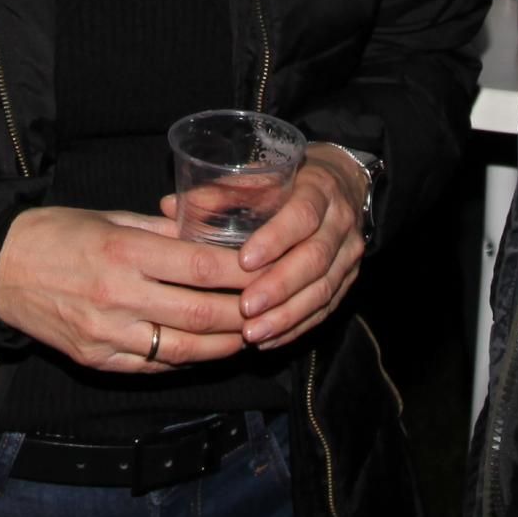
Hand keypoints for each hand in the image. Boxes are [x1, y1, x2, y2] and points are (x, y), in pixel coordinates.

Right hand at [0, 205, 250, 369]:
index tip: (268, 269)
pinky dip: (187, 359)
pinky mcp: (97, 359)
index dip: (242, 272)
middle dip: (245, 314)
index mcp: (124, 252)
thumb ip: (161, 232)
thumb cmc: (56, 234)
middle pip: (201, 313)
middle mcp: (118, 296)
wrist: (0, 270)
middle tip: (271, 308)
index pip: (200, 266)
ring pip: (183, 348)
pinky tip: (207, 350)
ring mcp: (107, 334)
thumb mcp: (111, 217)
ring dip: (224, 345)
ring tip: (249, 334)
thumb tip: (208, 237)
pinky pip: (154, 365)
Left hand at [174, 142, 369, 350]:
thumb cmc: (291, 182)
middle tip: (245, 308)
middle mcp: (340, 223)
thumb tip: (168, 207)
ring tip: (252, 334)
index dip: (275, 240)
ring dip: (287, 315)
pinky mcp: (348, 280)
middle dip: (279, 287)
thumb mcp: (263, 176)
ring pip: (323, 290)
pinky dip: (297, 327)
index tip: (244, 261)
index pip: (302, 216)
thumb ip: (220, 192)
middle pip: (314, 259)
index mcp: (319, 189)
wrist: (344, 185)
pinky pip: (326, 309)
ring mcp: (348, 255)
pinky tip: (269, 340)